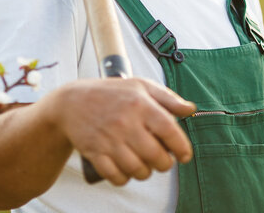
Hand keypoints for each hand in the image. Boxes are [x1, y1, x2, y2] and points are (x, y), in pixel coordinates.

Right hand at [49, 77, 195, 185]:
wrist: (73, 102)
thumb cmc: (112, 93)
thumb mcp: (142, 86)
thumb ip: (168, 98)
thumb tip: (191, 109)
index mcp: (140, 104)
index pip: (168, 130)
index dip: (181, 146)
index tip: (184, 155)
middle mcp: (126, 122)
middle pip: (156, 156)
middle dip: (164, 163)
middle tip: (163, 159)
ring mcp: (110, 139)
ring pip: (138, 170)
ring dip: (146, 171)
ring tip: (145, 162)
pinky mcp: (96, 153)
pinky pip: (117, 177)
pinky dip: (125, 177)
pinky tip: (127, 168)